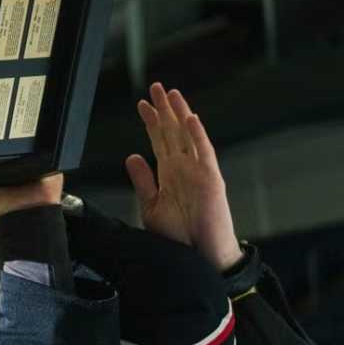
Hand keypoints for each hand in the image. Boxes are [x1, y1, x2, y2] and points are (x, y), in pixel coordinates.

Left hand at [125, 83, 242, 271]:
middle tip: (154, 87)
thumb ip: (143, 181)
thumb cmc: (179, 236)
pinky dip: (198, 136)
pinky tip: (190, 119)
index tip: (141, 104)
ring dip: (180, 114)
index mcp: (170, 173)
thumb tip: (132, 156)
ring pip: (189, 136)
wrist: (198, 257)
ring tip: (171, 93)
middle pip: (173, 132)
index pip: (159, 141)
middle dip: (164, 110)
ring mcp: (200, 172)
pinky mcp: (212, 180)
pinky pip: (205, 154)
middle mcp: (185, 168)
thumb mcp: (151, 206)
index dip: (150, 122)